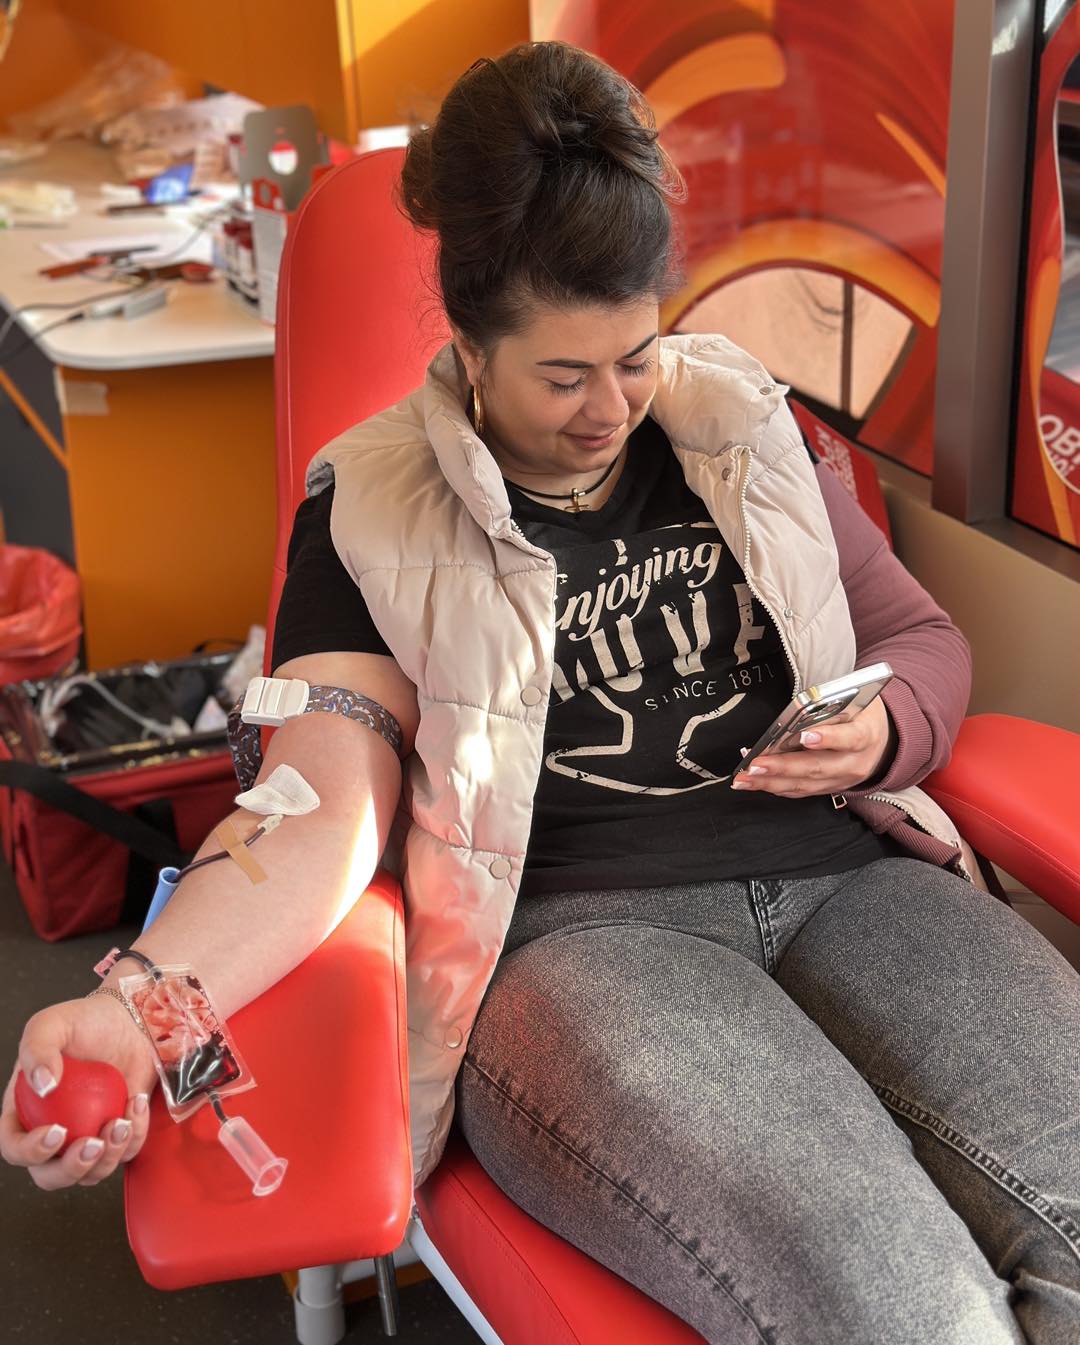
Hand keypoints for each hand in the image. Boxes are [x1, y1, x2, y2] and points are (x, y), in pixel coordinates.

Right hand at [1, 994, 157, 1190]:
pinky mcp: (119, 1134)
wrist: (131, 1019)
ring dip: (108, 1156)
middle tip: (93, 1144)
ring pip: (90, 1173)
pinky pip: (125, 1152)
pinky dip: (134, 1135)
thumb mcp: (51, 1024)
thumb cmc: (86, 1021)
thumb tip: (42, 1086)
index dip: (30, 1151)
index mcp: (26, 1110)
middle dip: (71, 1170)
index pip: (14, 1147)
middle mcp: (53, 1131)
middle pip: (49, 1176)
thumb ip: (36, 1051)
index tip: (57, 1132)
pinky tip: (136, 1101)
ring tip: (122, 1120)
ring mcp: (87, 1136)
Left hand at [731, 697, 895, 798]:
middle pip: (818, 768)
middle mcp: (854, 763)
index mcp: (866, 735)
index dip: (828, 738)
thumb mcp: (857, 701)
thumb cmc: (862, 715)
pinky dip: (776, 787)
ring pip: (805, 784)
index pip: (849, 738)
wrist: (882, 743)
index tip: (804, 736)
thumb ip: (834, 704)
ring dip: (771, 782)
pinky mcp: (830, 789)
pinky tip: (755, 782)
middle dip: (783, 767)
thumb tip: (801, 709)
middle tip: (756, 764)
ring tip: (744, 778)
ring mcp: (841, 780)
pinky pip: (801, 791)